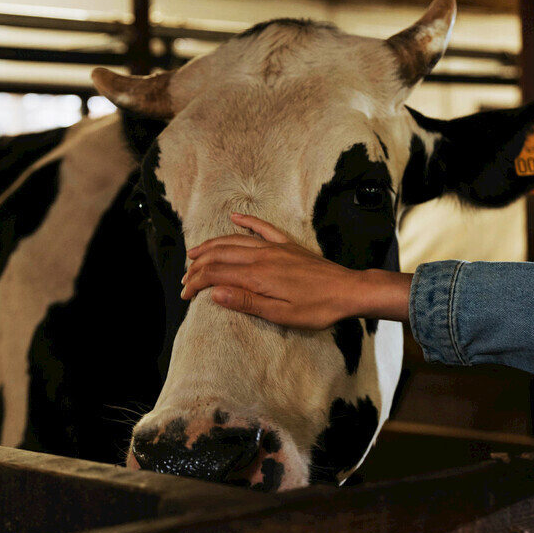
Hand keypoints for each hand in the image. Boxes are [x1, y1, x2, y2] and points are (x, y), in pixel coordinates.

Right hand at [181, 213, 412, 328]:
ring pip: (235, 240)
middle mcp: (263, 256)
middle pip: (220, 255)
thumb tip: (216, 293)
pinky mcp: (288, 245)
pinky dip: (247, 221)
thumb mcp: (281, 314)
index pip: (217, 274)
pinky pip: (263, 228)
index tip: (186, 295)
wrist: (348, 290)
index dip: (197, 282)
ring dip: (213, 245)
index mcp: (258, 275)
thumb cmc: (317, 308)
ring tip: (195, 252)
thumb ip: (247, 302)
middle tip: (185, 278)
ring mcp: (275, 248)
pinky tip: (235, 218)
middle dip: (198, 265)